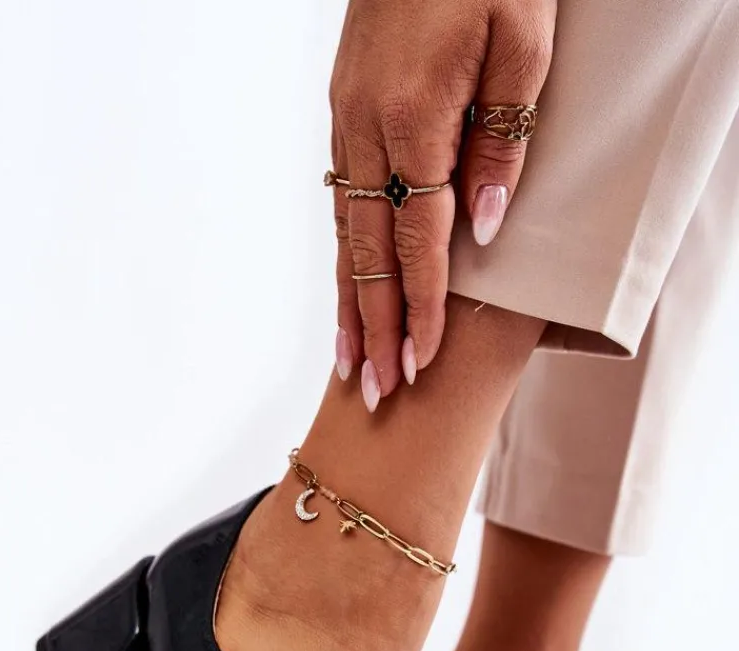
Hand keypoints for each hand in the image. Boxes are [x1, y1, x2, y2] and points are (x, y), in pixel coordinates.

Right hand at [330, 0, 555, 409]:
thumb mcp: (523, 44)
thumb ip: (503, 139)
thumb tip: (480, 228)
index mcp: (413, 117)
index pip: (417, 240)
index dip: (421, 308)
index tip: (420, 364)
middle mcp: (367, 128)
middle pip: (369, 252)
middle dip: (375, 327)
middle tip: (374, 393)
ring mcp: (348, 119)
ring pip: (345, 232)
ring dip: (348, 301)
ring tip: (350, 362)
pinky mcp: (345, 108)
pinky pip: (340, 199)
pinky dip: (343, 253)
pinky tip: (345, 286)